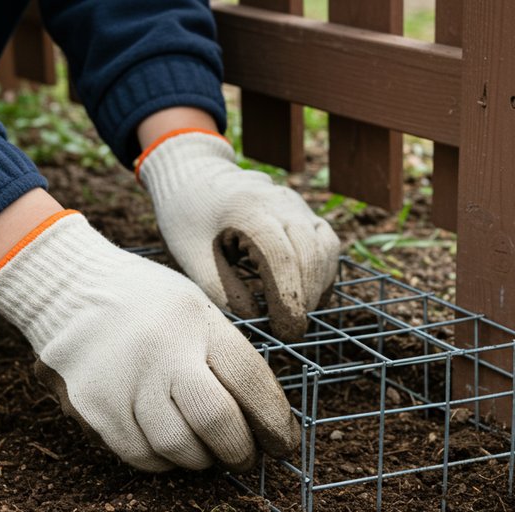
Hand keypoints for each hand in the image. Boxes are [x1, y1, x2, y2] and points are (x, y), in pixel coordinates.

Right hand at [0, 211, 298, 471]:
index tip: (284, 442)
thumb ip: (227, 355)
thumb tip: (264, 416)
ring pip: (178, 447)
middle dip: (241, 451)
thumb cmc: (147, 303)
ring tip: (208, 451)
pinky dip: (164, 460)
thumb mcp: (196, 307)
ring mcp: (124, 381)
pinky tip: (170, 447)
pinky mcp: (94, 408)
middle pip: (216, 421)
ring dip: (203, 459)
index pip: (250, 381)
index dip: (274, 421)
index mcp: (197, 322)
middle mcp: (162, 351)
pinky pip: (141, 455)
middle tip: (248, 458)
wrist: (67, 288)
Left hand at [137, 131, 339, 340]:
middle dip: (304, 299)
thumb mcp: (192, 259)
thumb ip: (224, 292)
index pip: (282, 260)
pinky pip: (326, 243)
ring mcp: (296, 203)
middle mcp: (280, 202)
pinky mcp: (304, 210)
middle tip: (290, 330)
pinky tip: (305, 294)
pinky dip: (321, 271)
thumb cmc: (188, 218)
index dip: (288, 301)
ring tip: (296, 313)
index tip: (285, 332)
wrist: (194, 175)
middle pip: (310, 254)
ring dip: (316, 286)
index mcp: (248, 210)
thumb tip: (259, 321)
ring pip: (325, 248)